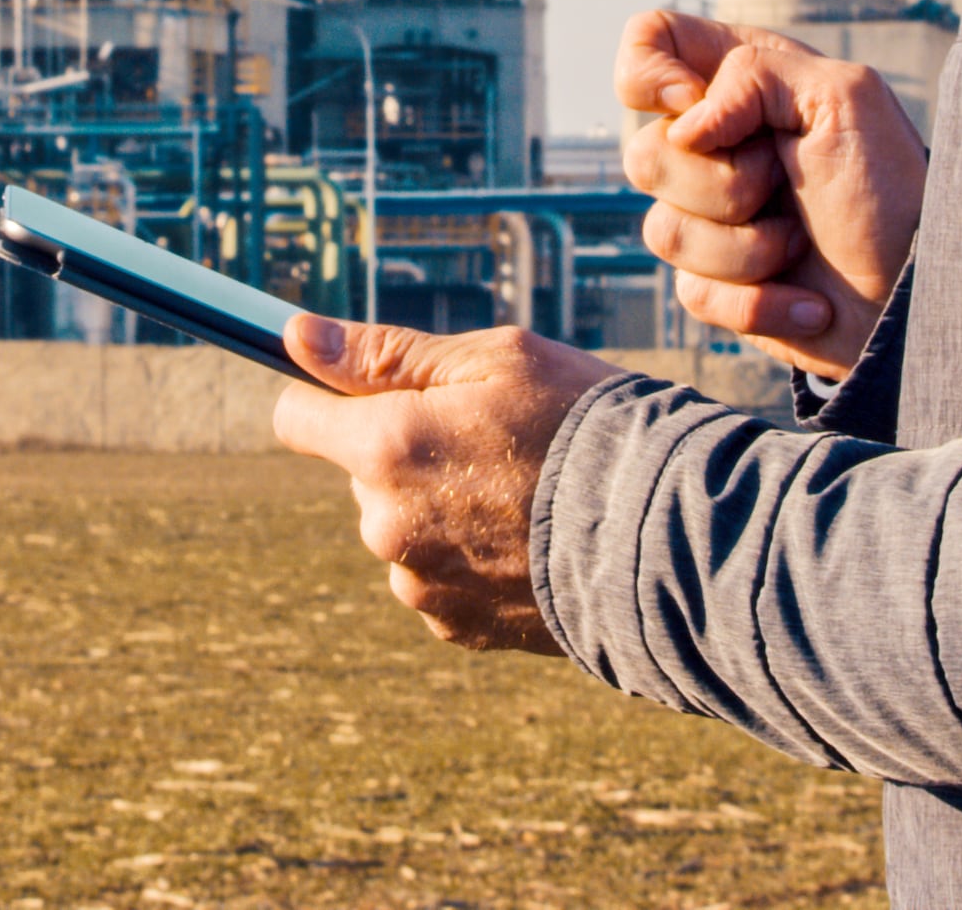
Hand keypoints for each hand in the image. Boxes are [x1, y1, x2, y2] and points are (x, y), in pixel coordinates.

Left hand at [267, 318, 616, 654]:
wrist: (664, 537)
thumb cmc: (583, 427)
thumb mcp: (494, 362)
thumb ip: (386, 354)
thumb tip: (296, 335)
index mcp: (385, 448)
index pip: (296, 418)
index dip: (328, 397)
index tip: (370, 393)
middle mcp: (385, 525)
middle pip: (363, 475)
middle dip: (408, 454)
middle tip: (493, 441)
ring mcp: (418, 583)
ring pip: (404, 528)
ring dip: (441, 510)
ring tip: (524, 495)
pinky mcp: (454, 626)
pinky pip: (439, 578)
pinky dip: (471, 559)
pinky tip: (530, 541)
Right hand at [613, 7, 924, 380]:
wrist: (916, 295)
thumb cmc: (892, 190)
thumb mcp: (845, 99)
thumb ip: (755, 76)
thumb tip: (685, 125)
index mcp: (741, 82)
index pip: (648, 41)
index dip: (648, 74)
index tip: (693, 105)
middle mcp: (715, 145)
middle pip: (644, 153)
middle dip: (723, 182)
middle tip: (786, 182)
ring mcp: (710, 218)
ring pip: (664, 232)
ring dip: (750, 248)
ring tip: (803, 243)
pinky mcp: (716, 284)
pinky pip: (692, 294)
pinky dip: (759, 302)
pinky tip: (808, 299)